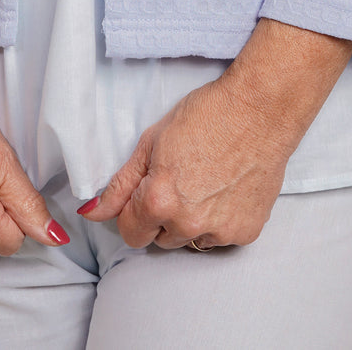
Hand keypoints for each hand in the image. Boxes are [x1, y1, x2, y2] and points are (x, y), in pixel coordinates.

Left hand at [77, 19, 351, 250]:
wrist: (260, 109)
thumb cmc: (205, 115)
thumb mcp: (152, 141)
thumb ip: (120, 184)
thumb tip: (91, 213)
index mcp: (159, 200)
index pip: (130, 233)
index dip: (134, 211)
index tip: (146, 191)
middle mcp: (187, 224)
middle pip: (161, 238)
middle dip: (163, 216)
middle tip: (181, 179)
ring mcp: (219, 231)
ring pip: (190, 241)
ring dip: (191, 221)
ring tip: (205, 183)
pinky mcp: (245, 233)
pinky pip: (219, 238)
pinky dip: (219, 220)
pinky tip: (226, 189)